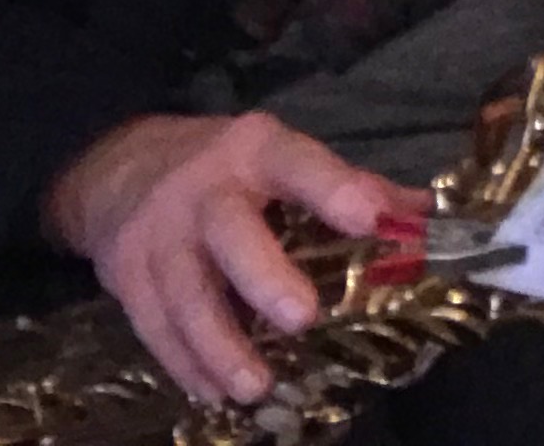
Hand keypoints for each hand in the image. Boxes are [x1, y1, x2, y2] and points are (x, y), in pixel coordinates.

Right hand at [41, 112, 420, 404]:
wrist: (120, 168)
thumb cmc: (226, 167)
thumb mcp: (282, 157)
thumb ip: (351, 186)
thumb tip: (423, 216)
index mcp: (257, 151)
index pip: (299, 164)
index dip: (334, 189)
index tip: (369, 220)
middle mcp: (204, 190)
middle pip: (231, 233)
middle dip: (265, 277)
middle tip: (303, 318)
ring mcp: (158, 236)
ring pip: (187, 294)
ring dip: (221, 346)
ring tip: (255, 386)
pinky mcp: (125, 278)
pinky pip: (155, 327)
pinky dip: (185, 364)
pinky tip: (213, 392)